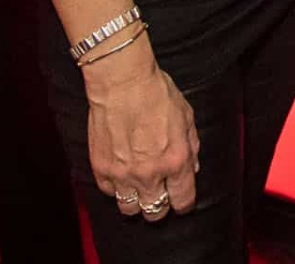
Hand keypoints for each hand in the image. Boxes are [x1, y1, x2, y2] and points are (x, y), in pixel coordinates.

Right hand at [85, 54, 199, 220]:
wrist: (122, 82)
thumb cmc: (157, 93)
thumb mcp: (187, 117)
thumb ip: (191, 146)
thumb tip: (192, 167)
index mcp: (176, 161)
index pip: (183, 200)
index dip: (184, 203)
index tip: (182, 200)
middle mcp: (150, 173)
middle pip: (155, 211)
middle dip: (161, 206)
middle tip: (160, 194)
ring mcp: (123, 174)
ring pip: (129, 209)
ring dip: (136, 202)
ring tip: (139, 190)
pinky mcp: (101, 168)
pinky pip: (109, 193)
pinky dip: (116, 188)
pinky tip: (121, 175)